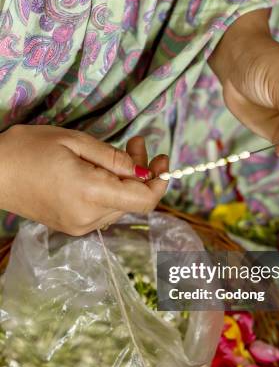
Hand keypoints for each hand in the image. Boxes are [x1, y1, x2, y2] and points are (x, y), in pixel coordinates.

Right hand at [0, 125, 167, 234]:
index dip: (160, 182)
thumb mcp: (74, 141)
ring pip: (121, 205)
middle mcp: (88, 217)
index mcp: (91, 194)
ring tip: (122, 151)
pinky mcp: (72, 226)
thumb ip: (113, 158)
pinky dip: (112, 190)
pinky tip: (104, 171)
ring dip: (127, 181)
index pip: (144, 200)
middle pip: (134, 201)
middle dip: (142, 173)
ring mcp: (79, 225)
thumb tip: (143, 172)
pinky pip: (104, 210)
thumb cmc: (28, 149)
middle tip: (137, 143)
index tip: (163, 160)